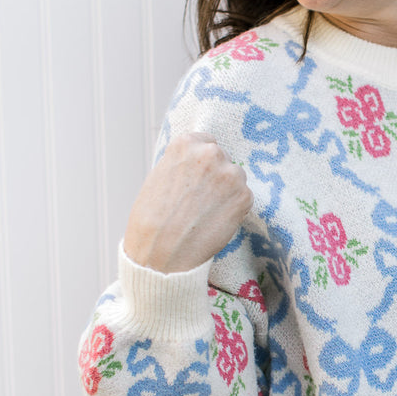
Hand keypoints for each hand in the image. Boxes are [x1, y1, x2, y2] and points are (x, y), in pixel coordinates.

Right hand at [124, 133, 252, 272]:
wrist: (160, 253)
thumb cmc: (152, 220)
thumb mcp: (159, 176)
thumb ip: (183, 164)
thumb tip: (198, 162)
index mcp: (186, 143)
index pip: (207, 142)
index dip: (202, 164)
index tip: (196, 179)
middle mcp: (210, 153)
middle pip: (224, 160)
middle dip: (216, 178)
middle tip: (199, 201)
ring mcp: (230, 174)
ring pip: (236, 179)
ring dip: (227, 193)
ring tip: (205, 213)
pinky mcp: (244, 196)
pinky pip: (244, 199)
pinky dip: (234, 211)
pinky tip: (215, 222)